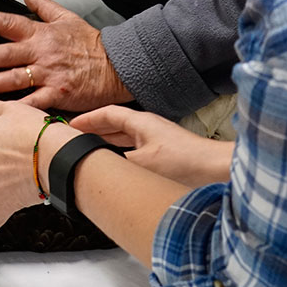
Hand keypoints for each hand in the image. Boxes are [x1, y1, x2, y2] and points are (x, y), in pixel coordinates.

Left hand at [0, 0, 132, 110]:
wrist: (119, 66)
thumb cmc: (92, 45)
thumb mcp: (67, 17)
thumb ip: (41, 4)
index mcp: (41, 34)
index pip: (7, 23)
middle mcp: (42, 53)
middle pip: (4, 55)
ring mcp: (49, 75)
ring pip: (13, 79)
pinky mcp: (57, 95)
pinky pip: (32, 103)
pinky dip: (15, 109)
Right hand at [71, 105, 231, 187]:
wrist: (215, 172)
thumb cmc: (183, 162)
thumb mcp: (141, 163)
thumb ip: (115, 163)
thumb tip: (96, 166)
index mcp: (141, 122)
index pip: (108, 114)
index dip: (88, 119)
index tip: (70, 125)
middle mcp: (149, 129)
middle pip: (115, 125)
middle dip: (94, 131)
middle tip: (74, 139)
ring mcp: (157, 142)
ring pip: (125, 140)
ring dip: (107, 144)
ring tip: (90, 151)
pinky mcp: (165, 157)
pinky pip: (135, 152)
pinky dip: (121, 156)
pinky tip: (117, 169)